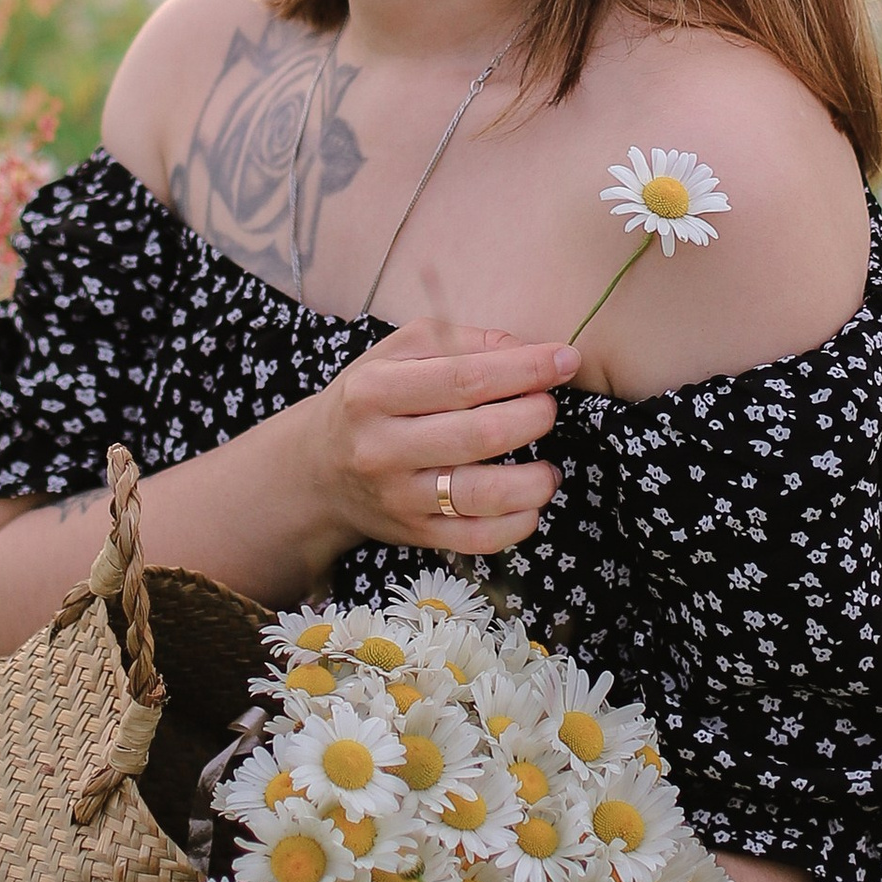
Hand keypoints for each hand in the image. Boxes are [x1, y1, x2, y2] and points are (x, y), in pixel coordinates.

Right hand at [297, 320, 574, 558]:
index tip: (565, 360)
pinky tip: (529, 502)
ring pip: (481, 496)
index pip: (464, 378)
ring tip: (548, 467)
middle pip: (478, 435)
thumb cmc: (370, 400)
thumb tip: (526, 350)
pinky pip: (478, 539)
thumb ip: (461, 341)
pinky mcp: (415, 535)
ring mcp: (398, 497)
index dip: (525, 369)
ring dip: (534, 481)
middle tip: (548, 407)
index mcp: (375, 391)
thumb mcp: (397, 353)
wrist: (317, 471)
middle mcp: (382, 447)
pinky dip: (518, 524)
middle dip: (533, 417)